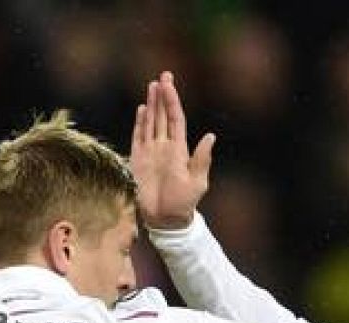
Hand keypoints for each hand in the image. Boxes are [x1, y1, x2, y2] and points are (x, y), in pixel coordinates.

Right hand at [130, 71, 215, 229]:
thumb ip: (201, 159)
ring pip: (150, 123)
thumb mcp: (197, 182)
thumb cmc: (183, 204)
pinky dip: (140, 124)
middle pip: (163, 116)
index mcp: (179, 150)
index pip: (175, 119)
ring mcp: (150, 153)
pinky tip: (142, 110)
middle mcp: (164, 147)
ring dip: (151, 105)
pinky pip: (138, 138)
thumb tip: (210, 136)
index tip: (169, 84)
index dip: (172, 101)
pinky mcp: (138, 161)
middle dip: (163, 96)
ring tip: (152, 86)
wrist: (165, 220)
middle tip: (164, 75)